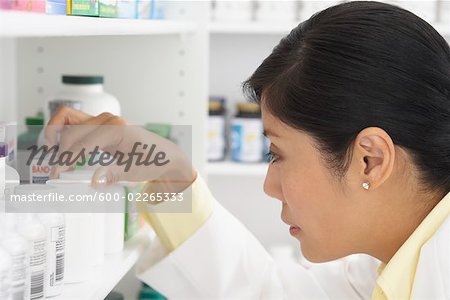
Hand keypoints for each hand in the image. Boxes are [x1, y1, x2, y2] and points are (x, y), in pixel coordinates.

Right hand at [44, 107, 195, 191]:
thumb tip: (94, 181)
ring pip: (67, 119)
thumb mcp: (135, 170)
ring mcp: (102, 120)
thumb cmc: (153, 160)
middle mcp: (107, 120)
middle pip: (71, 132)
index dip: (67, 159)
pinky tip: (63, 150)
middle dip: (61, 152)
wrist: (164, 155)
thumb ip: (114, 174)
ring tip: (58, 159)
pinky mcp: (99, 125)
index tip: (58, 175)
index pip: (83, 143)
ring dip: (56, 136)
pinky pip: (73, 121)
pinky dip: (62, 132)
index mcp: (117, 128)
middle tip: (58, 174)